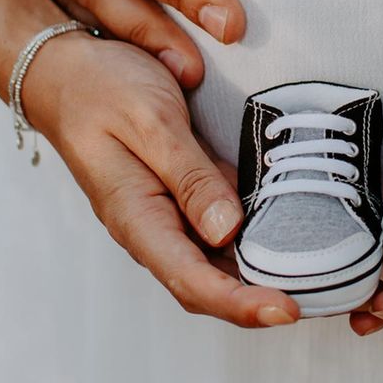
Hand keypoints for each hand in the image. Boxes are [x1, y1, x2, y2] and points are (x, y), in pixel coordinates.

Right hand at [24, 32, 300, 327]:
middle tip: (318, 300)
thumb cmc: (100, 89)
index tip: (287, 310)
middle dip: (257, 302)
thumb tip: (227, 229)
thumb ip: (189, 176)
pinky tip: (286, 235)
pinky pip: (214, 233)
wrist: (64, 72)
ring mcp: (164, 214)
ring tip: (311, 279)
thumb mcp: (150, 120)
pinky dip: (249, 241)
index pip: (191, 280)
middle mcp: (150, 226)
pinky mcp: (178, 197)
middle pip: (206, 285)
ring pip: (213, 264)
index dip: (241, 304)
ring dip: (255, 277)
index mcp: (136, 216)